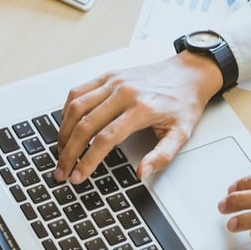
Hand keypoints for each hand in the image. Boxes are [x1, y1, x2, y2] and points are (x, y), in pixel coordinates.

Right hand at [54, 51, 222, 183]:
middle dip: (69, 152)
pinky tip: (66, 126)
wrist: (189, 73)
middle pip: (86, 124)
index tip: (78, 176)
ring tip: (61, 152)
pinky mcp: (108, 75)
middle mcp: (124, 92)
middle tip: (62, 170)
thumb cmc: (184, 103)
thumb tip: (142, 172)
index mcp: (142, 109)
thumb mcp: (181, 134)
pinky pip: (78, 91)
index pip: (106, 138)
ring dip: (64, 132)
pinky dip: (67, 110)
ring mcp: (114, 82)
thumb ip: (162, 155)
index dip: (88, 160)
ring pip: (76, 107)